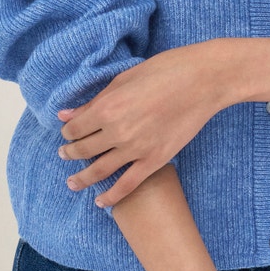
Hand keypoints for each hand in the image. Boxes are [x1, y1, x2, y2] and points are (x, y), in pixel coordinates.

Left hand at [57, 40, 231, 207]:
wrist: (205, 80)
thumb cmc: (166, 69)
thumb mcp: (125, 78)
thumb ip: (95, 99)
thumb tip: (66, 114)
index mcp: (108, 106)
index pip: (75, 128)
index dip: (67, 132)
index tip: (67, 133)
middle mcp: (118, 131)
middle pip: (84, 150)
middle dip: (71, 153)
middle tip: (65, 155)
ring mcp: (137, 149)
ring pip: (100, 171)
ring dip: (82, 179)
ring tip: (73, 183)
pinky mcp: (156, 160)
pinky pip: (127, 185)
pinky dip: (111, 196)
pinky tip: (100, 201)